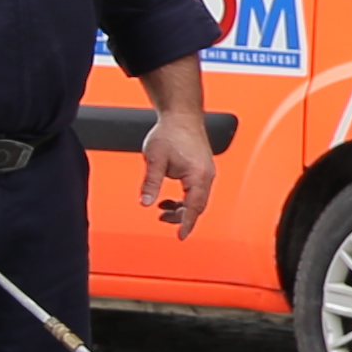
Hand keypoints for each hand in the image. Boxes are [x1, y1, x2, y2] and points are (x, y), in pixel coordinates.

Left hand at [143, 108, 219, 232]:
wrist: (182, 114)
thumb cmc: (171, 132)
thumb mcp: (155, 159)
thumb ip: (151, 182)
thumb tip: (145, 203)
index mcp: (198, 175)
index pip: (194, 206)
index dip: (187, 223)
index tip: (181, 236)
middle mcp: (207, 175)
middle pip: (198, 206)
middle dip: (182, 216)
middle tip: (162, 219)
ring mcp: (206, 172)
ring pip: (197, 199)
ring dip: (182, 208)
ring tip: (162, 209)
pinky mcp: (202, 169)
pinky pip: (196, 191)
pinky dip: (184, 198)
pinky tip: (168, 198)